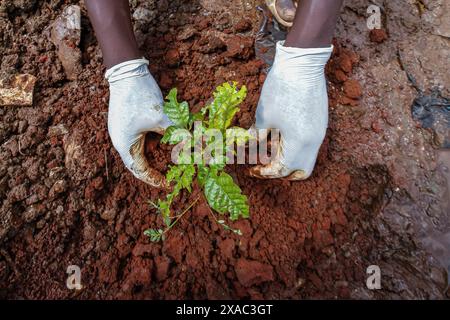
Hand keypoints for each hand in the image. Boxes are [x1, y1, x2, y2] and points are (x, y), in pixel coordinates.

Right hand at [106, 58, 170, 186]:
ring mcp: (123, 131)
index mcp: (125, 144)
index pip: (140, 170)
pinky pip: (140, 140)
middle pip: (139, 163)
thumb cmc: (140, 96)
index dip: (154, 179)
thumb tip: (197, 146)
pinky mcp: (128, 122)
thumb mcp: (161, 118)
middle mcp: (121, 140)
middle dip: (155, 170)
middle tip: (170, 176)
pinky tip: (164, 144)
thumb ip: (178, 133)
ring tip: (169, 163)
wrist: (127, 70)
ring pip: (140, 151)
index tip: (168, 185)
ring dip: (154, 158)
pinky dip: (153, 145)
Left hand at [250, 41, 332, 179]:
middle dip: (282, 172)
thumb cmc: (281, 89)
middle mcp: (314, 142)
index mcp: (299, 144)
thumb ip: (256, 136)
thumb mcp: (263, 116)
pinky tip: (278, 136)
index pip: (282, 170)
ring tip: (269, 149)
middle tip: (264, 165)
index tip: (252, 168)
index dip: (265, 172)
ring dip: (288, 159)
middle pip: (301, 171)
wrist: (302, 62)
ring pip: (306, 158)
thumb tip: (249, 147)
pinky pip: (308, 144)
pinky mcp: (319, 121)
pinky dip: (294, 147)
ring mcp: (319, 131)